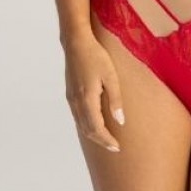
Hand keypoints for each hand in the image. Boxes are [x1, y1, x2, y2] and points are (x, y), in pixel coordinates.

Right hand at [64, 32, 124, 152]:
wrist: (76, 43)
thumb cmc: (96, 57)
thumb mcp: (110, 77)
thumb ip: (115, 100)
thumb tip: (120, 121)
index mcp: (87, 99)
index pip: (97, 128)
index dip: (107, 140)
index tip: (117, 147)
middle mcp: (76, 102)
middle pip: (87, 130)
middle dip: (101, 140)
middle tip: (114, 147)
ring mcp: (71, 98)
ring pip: (81, 124)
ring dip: (93, 134)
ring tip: (106, 138)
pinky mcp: (70, 93)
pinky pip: (77, 116)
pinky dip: (86, 125)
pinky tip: (94, 123)